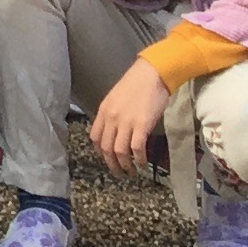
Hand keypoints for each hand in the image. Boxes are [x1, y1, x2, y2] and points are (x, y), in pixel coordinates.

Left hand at [88, 57, 170, 173]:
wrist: (152, 74)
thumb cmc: (136, 84)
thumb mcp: (116, 97)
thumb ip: (112, 114)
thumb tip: (114, 131)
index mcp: (103, 110)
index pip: (95, 137)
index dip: (100, 152)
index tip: (107, 159)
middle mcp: (111, 118)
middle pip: (106, 148)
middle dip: (111, 164)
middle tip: (119, 172)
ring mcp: (126, 122)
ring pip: (120, 151)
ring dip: (125, 165)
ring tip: (131, 171)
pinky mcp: (141, 125)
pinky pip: (136, 148)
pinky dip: (139, 159)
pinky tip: (142, 162)